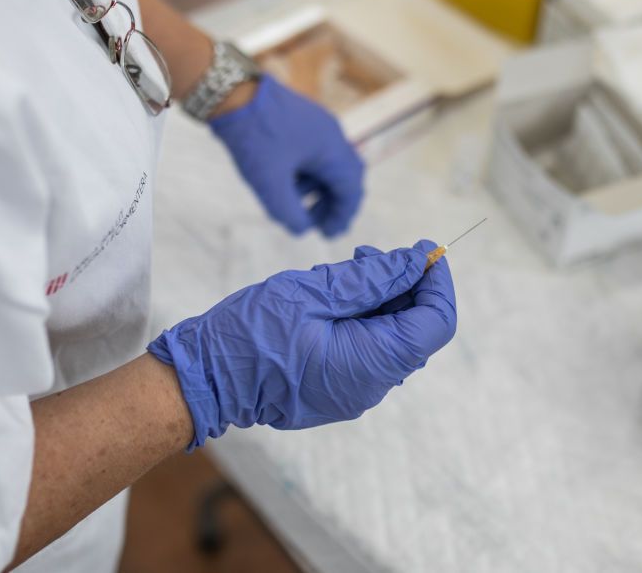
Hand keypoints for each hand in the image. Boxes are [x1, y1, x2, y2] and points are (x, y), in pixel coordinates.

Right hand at [148, 240, 456, 447]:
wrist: (203, 380)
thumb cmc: (249, 333)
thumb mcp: (312, 291)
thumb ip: (372, 277)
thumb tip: (417, 261)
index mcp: (372, 364)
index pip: (436, 322)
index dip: (438, 281)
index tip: (423, 249)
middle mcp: (372, 386)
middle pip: (416, 329)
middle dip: (406, 285)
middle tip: (370, 252)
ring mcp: (354, 392)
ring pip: (391, 337)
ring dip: (381, 298)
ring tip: (348, 267)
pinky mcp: (336, 388)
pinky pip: (367, 350)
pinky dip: (363, 318)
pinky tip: (335, 295)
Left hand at [209, 75, 364, 236]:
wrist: (231, 91)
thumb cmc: (254, 136)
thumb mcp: (269, 182)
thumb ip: (288, 212)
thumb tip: (301, 229)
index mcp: (332, 149)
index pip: (350, 190)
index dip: (340, 216)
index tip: (327, 235)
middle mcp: (332, 135)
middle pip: (345, 177)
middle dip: (333, 203)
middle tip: (318, 224)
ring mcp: (318, 125)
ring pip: (329, 165)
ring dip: (318, 189)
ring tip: (296, 205)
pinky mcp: (302, 119)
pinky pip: (315, 152)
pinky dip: (307, 173)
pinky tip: (286, 181)